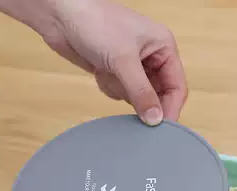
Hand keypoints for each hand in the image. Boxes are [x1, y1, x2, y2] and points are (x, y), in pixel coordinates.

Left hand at [45, 0, 187, 124]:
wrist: (59, 15)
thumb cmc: (95, 23)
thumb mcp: (123, 60)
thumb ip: (142, 93)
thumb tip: (155, 120)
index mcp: (164, 47)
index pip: (177, 87)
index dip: (170, 108)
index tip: (162, 128)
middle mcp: (153, 58)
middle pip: (159, 95)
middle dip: (142, 99)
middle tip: (132, 107)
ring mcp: (134, 66)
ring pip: (138, 97)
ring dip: (122, 90)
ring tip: (108, 71)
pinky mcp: (117, 72)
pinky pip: (121, 94)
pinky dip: (110, 86)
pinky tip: (100, 70)